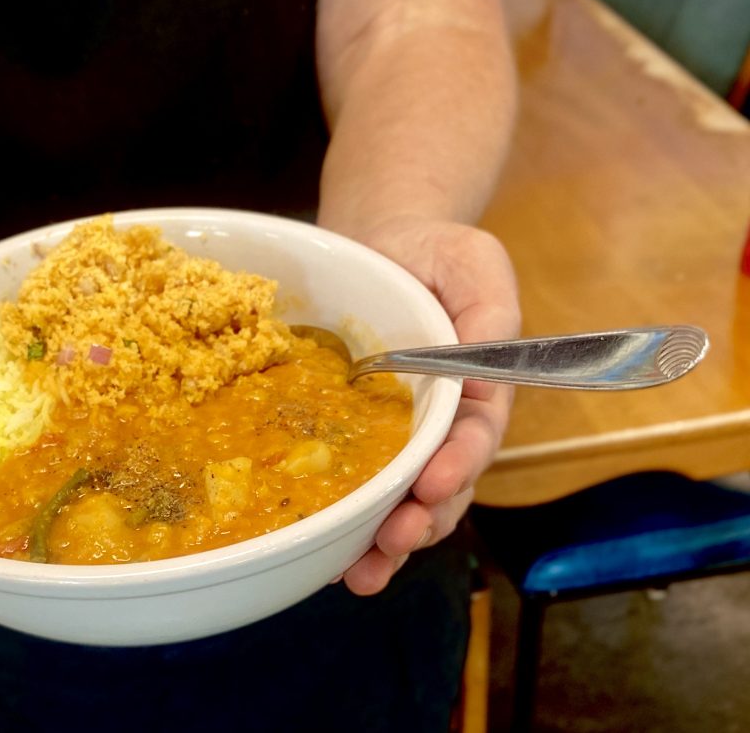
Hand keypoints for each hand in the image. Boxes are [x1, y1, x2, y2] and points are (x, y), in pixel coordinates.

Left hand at [336, 216, 519, 594]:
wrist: (380, 245)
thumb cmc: (435, 251)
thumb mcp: (473, 259)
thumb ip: (489, 306)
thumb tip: (487, 360)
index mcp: (477, 388)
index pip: (475, 436)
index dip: (459, 465)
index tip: (434, 484)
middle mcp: (442, 425)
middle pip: (443, 487)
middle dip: (422, 520)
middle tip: (395, 541)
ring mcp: (399, 438)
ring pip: (401, 502)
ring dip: (385, 542)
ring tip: (360, 572)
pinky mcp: (359, 440)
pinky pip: (358, 487)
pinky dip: (347, 527)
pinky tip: (328, 558)